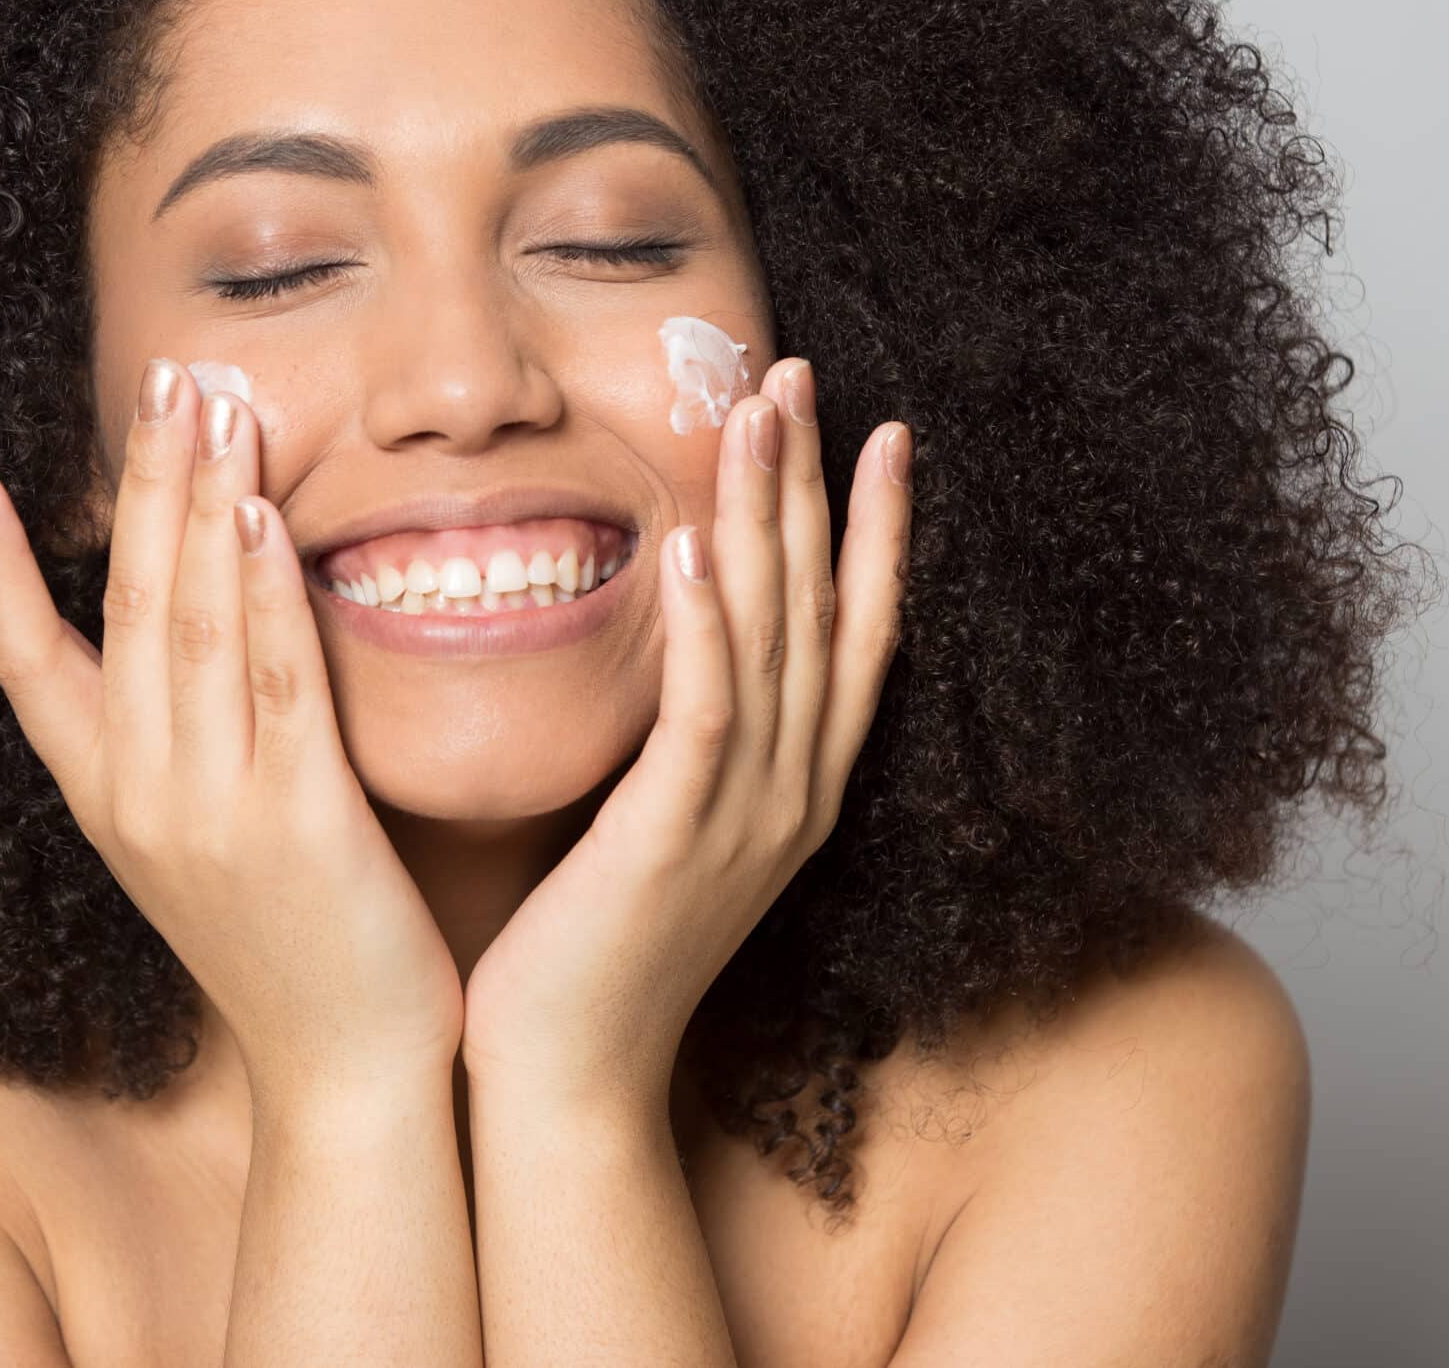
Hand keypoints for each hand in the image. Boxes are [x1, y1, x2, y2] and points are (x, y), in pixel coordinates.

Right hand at [0, 358, 463, 1103]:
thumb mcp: (195, 847)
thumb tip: (181, 640)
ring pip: (188, 625)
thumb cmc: (288, 951)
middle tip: (163, 374)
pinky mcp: (297, 825)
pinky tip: (263, 514)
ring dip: (200, 504)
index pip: (25, 666)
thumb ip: (177, 745)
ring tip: (212, 401)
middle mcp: (138, 799)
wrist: (345, 1079)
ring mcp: (210, 812)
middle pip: (122, 608)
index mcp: (106, 802)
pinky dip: (260, 594)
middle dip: (141, 482)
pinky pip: (272, 686)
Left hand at [459, 359, 912, 1109]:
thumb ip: (680, 738)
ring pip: (773, 638)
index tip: (881, 428)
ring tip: (760, 411)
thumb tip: (664, 639)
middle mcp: (791, 793)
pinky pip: (704, 713)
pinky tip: (695, 544)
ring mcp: (744, 817)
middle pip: (823, 609)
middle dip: (818, 484)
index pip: (854, 631)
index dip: (875, 528)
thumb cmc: (593, 947)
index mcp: (793, 788)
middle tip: (805, 373)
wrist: (568, 1075)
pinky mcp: (675, 838)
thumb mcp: (658, 823)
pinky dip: (706, 626)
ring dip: (769, 518)